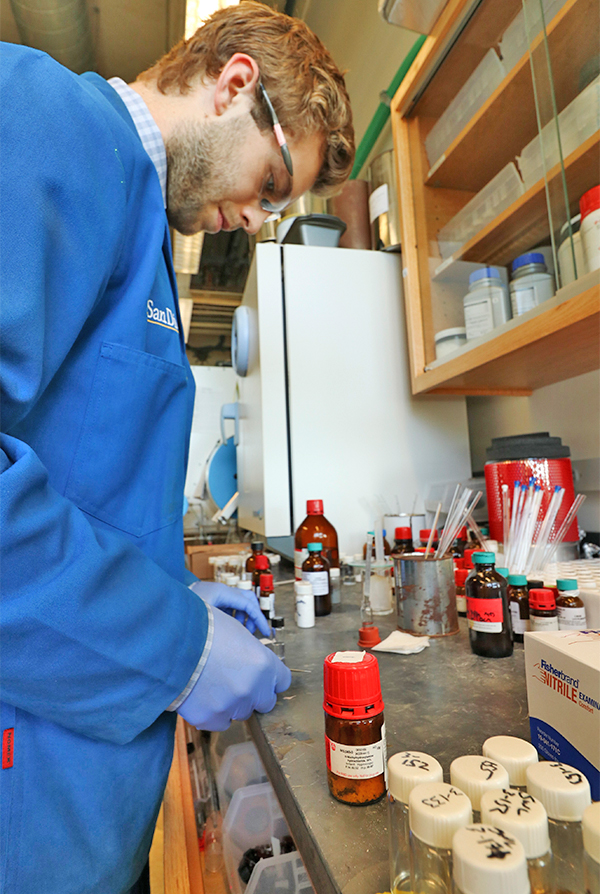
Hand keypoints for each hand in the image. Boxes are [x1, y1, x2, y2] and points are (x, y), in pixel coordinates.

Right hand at [177, 607, 290, 730]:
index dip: (271, 678)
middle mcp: (253, 688)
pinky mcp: (211, 719)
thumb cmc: (203, 629)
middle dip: (253, 694)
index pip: (283, 682)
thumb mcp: (238, 633)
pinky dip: (212, 713)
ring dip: (231, 703)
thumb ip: (254, 656)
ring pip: (241, 712)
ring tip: (211, 684)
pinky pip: (220, 722)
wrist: (169, 642)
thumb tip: (256, 668)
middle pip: (266, 702)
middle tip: (234, 681)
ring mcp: (233, 706)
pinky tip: (201, 695)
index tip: (261, 677)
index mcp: (264, 664)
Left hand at [190, 580, 270, 637]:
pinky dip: (233, 616)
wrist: (165, 608)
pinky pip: (229, 606)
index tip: (265, 633)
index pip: (249, 604)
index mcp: (221, 592)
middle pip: (248, 599)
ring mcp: (215, 593)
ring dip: (243, 617)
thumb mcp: (208, 621)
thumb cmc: (183, 614)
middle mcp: (220, 590)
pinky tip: (229, 628)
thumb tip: (242, 637)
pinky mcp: (211, 599)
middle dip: (253, 616)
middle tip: (254, 632)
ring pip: (239, 603)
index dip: (259, 619)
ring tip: (238, 632)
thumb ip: (227, 626)